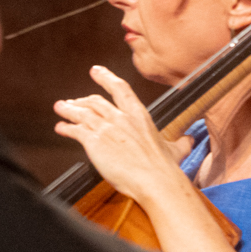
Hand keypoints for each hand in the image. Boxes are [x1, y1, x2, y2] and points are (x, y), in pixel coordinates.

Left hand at [53, 64, 193, 204]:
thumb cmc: (165, 169)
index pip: (120, 89)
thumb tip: (190, 140)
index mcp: (138, 115)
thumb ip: (180, 143)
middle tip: (72, 101)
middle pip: (95, 101)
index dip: (105, 78)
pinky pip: (76, 130)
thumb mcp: (176, 150)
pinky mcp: (94, 142)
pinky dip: (66, 128)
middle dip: (81, 100)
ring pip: (82, 113)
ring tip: (60, 108)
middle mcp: (121, 118)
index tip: (96, 71)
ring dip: (68, 110)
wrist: (156, 181)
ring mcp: (107, 128)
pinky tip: (61, 128)